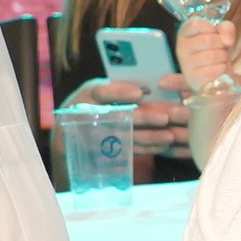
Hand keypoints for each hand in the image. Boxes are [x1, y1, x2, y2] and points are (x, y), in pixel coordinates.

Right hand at [60, 76, 190, 161]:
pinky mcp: (102, 153)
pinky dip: (146, 148)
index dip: (120, 93)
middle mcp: (89, 116)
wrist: (70, 133)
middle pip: (117, 117)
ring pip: (124, 137)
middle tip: (165, 118)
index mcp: (88, 95)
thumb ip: (120, 88)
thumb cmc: (92, 104)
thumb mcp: (100, 90)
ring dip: (149, 137)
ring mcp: (94, 137)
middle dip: (143, 118)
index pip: (101, 93)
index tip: (140, 93)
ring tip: (170, 136)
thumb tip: (148, 88)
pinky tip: (163, 145)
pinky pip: (127, 151)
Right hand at [176, 17, 237, 92]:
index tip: (215, 35)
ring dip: (223, 58)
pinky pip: (214, 70)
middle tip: (221, 49)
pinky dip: (222, 69)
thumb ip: (226, 28)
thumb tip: (227, 40)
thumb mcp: (222, 34)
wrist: (216, 75)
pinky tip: (218, 69)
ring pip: (212, 56)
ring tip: (220, 59)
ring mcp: (185, 64)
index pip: (198, 24)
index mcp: (185, 32)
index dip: (213, 29)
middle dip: (222, 45)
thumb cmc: (217, 50)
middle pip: (208, 40)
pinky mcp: (193, 78)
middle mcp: (180, 47)